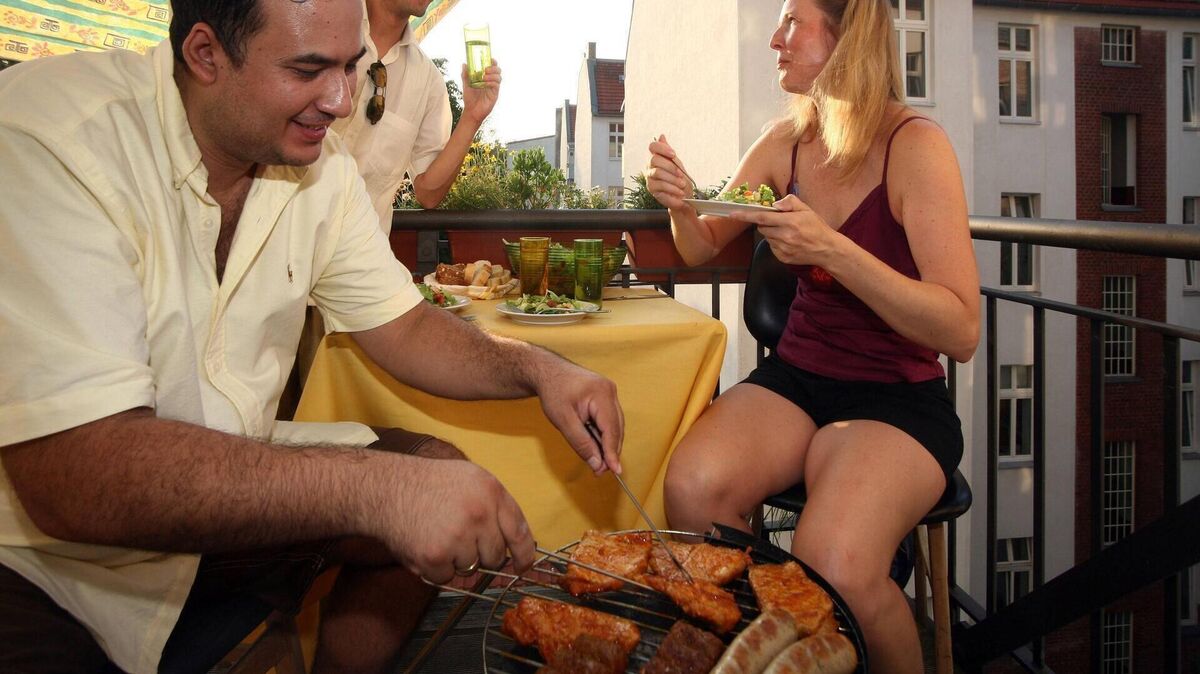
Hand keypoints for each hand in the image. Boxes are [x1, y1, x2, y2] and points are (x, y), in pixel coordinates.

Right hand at [365, 456, 534, 583]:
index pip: (520, 531)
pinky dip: (436, 569)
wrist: (386, 488)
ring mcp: (458, 537)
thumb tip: (514, 544)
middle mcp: (479, 514)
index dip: (525, 555)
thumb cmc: (428, 483)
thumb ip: (495, 506)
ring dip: (456, 560)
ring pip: (471, 568)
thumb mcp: (470, 478)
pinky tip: (425, 545)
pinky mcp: (436, 557)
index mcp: (491, 491)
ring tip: (437, 535)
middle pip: (495, 556)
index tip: (523, 567)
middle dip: (481, 554)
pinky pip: (447, 578)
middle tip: (458, 537)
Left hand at [461, 60, 500, 125]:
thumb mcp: (466, 85)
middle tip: (486, 69)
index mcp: (486, 77)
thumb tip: (464, 64)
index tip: (490, 59)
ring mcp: (494, 88)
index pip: (492, 67)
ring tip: (484, 77)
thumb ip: (465, 75)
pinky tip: (485, 83)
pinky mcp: (495, 94)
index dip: (493, 62)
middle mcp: (491, 81)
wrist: (471, 111)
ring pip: (499, 77)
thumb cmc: (469, 98)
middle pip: (498, 70)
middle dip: (494, 67)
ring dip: (492, 75)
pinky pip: (496, 85)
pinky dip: (491, 82)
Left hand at [535, 360, 623, 475]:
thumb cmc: (553, 392)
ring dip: (607, 444)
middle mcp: (610, 391)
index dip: (613, 452)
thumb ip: (581, 443)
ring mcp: (609, 392)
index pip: (611, 429)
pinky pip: (609, 420)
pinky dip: (603, 434)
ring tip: (597, 461)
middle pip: (616, 428)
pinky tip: (596, 445)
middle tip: (601, 471)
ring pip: (614, 425)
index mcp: (601, 394)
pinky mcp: (605, 396)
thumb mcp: (563, 420)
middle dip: (610, 451)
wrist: (547, 371)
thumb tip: (597, 464)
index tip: (614, 471)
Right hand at [645, 134, 693, 211]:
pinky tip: (679, 193)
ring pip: (658, 173)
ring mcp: (649, 178)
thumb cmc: (680, 179)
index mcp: (656, 157)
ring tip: (682, 185)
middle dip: (671, 167)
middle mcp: (650, 166)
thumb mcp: (677, 163)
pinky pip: (660, 187)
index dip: (662, 148)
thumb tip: (661, 136)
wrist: (683, 196)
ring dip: (673, 179)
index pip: (652, 146)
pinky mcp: (651, 189)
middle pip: (655, 159)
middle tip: (681, 175)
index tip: (673, 154)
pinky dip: (672, 189)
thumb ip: (668, 151)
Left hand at [731, 194, 839, 265]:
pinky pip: (772, 247)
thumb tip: (775, 204)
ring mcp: (783, 249)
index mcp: (790, 222)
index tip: (733, 214)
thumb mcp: (806, 209)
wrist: (826, 249)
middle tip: (778, 222)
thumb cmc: (817, 227)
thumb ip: (790, 202)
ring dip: (772, 233)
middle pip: (762, 228)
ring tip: (787, 232)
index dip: (746, 215)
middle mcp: (785, 236)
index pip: (762, 217)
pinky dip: (776, 243)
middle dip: (765, 223)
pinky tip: (789, 241)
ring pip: (767, 238)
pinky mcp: (783, 258)